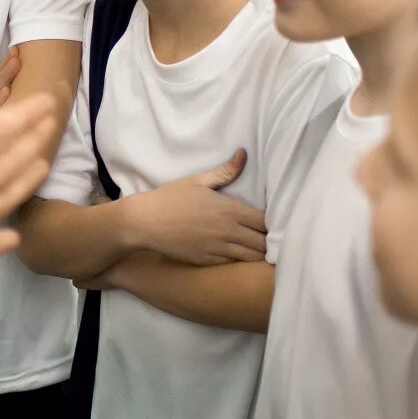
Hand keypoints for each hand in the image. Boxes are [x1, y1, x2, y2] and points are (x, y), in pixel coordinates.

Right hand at [119, 150, 266, 265]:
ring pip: (251, 257)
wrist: (146, 222)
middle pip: (263, 242)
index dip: (271, 223)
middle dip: (269, 240)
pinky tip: (239, 255)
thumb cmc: (171, 198)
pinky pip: (234, 264)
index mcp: (229, 210)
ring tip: (257, 248)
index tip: (270, 221)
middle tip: (267, 237)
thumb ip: (225, 171)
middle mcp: (228, 231)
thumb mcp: (198, 181)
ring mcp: (218, 249)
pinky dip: (240, 261)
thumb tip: (243, 154)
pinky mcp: (208, 261)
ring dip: (258, 253)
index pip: (264, 221)